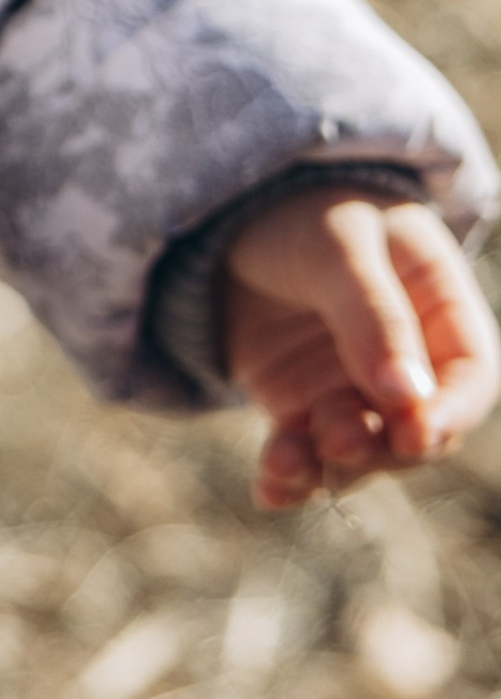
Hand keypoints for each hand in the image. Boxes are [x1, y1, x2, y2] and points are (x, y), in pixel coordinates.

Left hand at [221, 188, 498, 509]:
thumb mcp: (340, 245)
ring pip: (361, 449)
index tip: (416, 434)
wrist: (228, 209)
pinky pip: (306, 452)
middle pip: (417, 429)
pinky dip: (291, 475)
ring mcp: (354, 388)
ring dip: (331, 464)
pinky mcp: (303, 406)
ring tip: (286, 461)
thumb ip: (373, 314)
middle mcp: (408, 361)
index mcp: (441, 308)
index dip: (451, 413)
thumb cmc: (306, 211)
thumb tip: (409, 397)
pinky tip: (269, 489)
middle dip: (382, 445)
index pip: (470, 376)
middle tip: (339, 440)